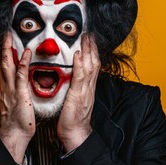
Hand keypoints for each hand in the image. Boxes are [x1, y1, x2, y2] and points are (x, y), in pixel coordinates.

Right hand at [0, 32, 34, 163]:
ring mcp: (11, 89)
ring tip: (8, 35)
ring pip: (6, 65)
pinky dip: (23, 62)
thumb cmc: (16, 119)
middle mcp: (5, 85)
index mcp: (4, 87)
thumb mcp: (13, 100)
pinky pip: (20, 75)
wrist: (14, 134)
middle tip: (0, 31)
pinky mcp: (19, 94)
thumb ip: (14, 88)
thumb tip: (17, 80)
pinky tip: (26, 52)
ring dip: (7, 49)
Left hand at [57, 34, 100, 152]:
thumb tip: (71, 74)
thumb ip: (76, 85)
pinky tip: (78, 55)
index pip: (93, 65)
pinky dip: (79, 65)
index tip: (90, 38)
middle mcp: (89, 87)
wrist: (75, 133)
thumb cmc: (73, 117)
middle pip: (94, 62)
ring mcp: (85, 91)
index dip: (92, 51)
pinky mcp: (77, 96)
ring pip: (89, 67)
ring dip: (87, 51)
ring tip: (85, 37)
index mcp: (88, 87)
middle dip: (92, 46)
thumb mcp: (76, 97)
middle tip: (89, 32)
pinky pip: (80, 78)